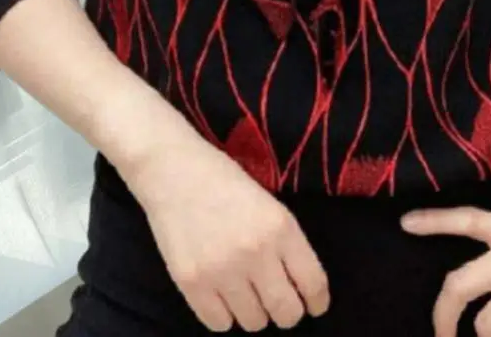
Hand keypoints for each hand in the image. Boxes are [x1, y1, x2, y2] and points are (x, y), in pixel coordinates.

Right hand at [124, 128, 329, 331]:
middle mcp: (255, 252)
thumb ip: (285, 243)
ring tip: (244, 291)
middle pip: (286, 313)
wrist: (173, 170)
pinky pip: (219, 324)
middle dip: (287, 312)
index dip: (317, 301)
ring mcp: (222, 270)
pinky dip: (223, 314)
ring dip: (253, 311)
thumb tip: (299, 285)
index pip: (313, 283)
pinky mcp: (191, 282)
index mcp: (280, 227)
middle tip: (277, 301)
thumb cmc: (224, 180)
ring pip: (254, 323)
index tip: (313, 305)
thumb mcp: (269, 204)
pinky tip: (220, 293)